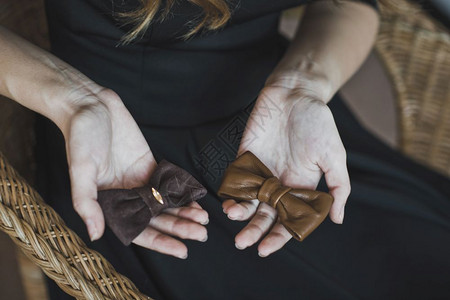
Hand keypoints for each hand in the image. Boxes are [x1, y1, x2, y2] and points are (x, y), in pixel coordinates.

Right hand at [62, 87, 207, 258]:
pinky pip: (168, 183)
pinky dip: (182, 192)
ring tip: (203, 221)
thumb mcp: (81, 169)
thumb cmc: (80, 136)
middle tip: (201, 235)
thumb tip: (95, 235)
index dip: (160, 242)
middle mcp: (125, 196)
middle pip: (156, 219)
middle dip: (179, 228)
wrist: (91, 104)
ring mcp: (138, 180)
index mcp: (108, 203)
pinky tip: (197, 200)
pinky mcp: (149, 164)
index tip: (182, 250)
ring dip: (184, 213)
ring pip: (165, 203)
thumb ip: (86, 202)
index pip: (138, 230)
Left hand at [222, 76, 348, 256]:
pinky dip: (231, 190)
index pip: (287, 221)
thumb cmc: (318, 123)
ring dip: (239, 212)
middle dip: (253, 231)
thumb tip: (338, 220)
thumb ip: (338, 188)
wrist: (295, 93)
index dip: (277, 237)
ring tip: (233, 216)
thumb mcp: (334, 156)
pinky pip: (236, 180)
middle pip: (264, 216)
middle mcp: (279, 185)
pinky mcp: (245, 158)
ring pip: (247, 201)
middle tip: (242, 242)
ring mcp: (261, 172)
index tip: (265, 249)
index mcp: (300, 189)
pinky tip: (226, 198)